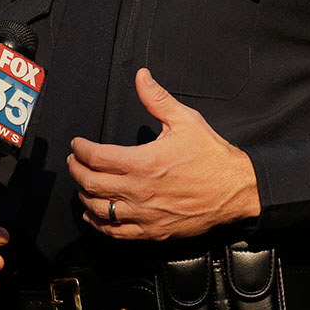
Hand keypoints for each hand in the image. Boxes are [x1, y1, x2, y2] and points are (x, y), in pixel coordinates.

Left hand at [68, 68, 259, 240]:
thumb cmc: (211, 155)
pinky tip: (94, 215)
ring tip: (81, 184)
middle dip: (76, 171)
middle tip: (73, 162)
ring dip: (84, 196)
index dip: (81, 149)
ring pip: (100, 209)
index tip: (76, 144)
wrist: (236, 188)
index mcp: (144, 162)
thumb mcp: (185, 120)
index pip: (98, 157)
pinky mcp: (154, 231)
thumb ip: (157, 98)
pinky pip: (117, 232)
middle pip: (92, 183)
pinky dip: (100, 224)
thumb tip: (141, 76)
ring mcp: (145, 214)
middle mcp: (140, 191)